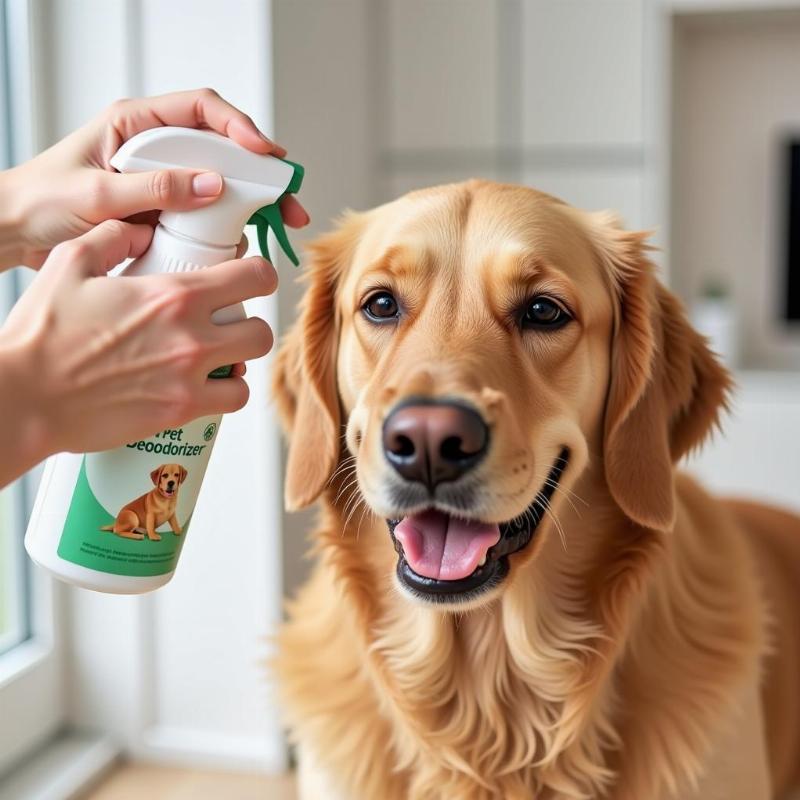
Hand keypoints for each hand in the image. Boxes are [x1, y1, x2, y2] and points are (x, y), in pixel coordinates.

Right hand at [0, 220, 277, 485]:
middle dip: (251, 322)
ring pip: (252, 367)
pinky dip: (228, 392)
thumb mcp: (70, 264)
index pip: (254, 277)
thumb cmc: (42, 336)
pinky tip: (209, 385)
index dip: (260, 275)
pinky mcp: (182, 411)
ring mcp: (190, 377)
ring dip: (241, 360)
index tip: (250, 279)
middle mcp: (191, 336)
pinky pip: (234, 400)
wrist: (27, 397)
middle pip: (262, 329)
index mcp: (173, 294)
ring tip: (219, 356)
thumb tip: (141, 233)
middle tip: (231, 323)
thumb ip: (113, 238)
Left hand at [1, 88, 308, 267]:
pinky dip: (230, 226)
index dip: (239, 127)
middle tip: (288, 199)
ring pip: (221, 182)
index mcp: (136, 124)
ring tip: (279, 223)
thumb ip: (153, 187)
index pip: (201, 109)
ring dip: (254, 202)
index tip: (263, 153)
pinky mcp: (165, 211)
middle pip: (223, 148)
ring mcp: (163, 181)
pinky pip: (208, 214)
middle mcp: (155, 148)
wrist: (16, 234)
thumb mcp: (95, 193)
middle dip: (262, 171)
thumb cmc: (41, 202)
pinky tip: (241, 242)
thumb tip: (212, 184)